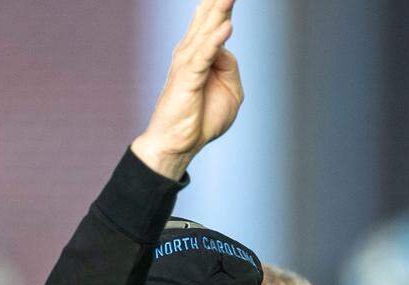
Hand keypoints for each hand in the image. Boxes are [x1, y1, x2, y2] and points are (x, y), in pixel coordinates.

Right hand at [131, 0, 241, 179]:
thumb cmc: (201, 120)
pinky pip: (205, 56)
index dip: (223, 4)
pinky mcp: (187, 78)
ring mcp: (187, 63)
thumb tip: (225, 48)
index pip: (215, 20)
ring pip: (207, 31)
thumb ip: (230, 66)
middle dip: (220, 0)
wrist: (178, 145)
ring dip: (219, 10)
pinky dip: (215, 41)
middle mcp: (190, 52)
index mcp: (201, 54)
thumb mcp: (230, 92)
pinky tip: (227, 27)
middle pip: (209, 17)